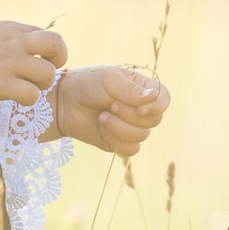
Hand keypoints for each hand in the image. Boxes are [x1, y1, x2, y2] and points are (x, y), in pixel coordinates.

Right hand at [0, 20, 66, 107]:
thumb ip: (12, 39)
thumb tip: (32, 49)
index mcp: (12, 28)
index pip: (48, 36)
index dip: (50, 53)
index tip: (41, 63)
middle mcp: (14, 42)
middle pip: (57, 45)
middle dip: (59, 61)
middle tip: (45, 74)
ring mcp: (9, 62)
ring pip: (49, 74)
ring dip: (42, 85)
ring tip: (27, 89)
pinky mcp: (2, 84)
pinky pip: (33, 94)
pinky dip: (30, 100)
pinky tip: (18, 99)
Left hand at [53, 66, 170, 155]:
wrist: (63, 104)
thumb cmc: (86, 85)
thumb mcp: (108, 80)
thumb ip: (131, 89)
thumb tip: (153, 96)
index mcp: (142, 89)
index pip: (164, 99)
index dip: (156, 106)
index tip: (138, 106)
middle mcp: (141, 108)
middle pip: (155, 120)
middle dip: (130, 115)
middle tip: (111, 105)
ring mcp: (132, 127)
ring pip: (142, 136)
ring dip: (119, 127)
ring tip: (102, 116)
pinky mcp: (121, 142)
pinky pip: (130, 149)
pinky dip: (115, 139)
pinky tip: (101, 128)